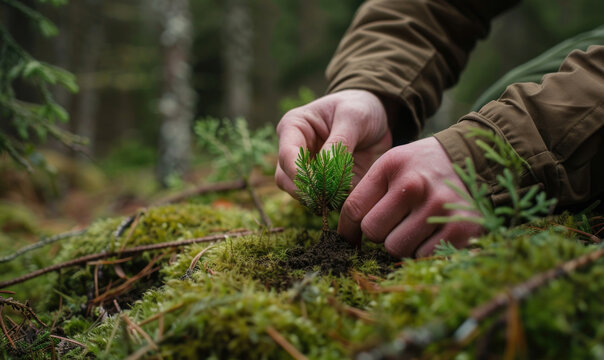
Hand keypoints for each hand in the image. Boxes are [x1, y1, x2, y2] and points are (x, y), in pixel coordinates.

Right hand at [275, 89, 391, 197]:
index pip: (287, 155)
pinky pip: (323, 200)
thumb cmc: (360, 107)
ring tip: (342, 195)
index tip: (318, 184)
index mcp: (294, 128)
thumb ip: (339, 142)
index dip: (299, 173)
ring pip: (300, 194)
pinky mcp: (323, 183)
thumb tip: (324, 171)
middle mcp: (294, 150)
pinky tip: (349, 198)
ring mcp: (307, 169)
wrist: (376, 116)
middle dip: (305, 190)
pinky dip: (333, 203)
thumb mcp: (353, 116)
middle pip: (286, 179)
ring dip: (319, 199)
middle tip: (329, 196)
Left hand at [338, 137, 483, 257]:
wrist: (471, 158)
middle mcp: (413, 185)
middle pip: (372, 232)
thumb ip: (366, 193)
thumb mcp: (392, 165)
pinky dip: (423, 251)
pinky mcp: (460, 227)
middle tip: (394, 222)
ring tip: (414, 225)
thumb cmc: (421, 168)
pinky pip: (423, 257)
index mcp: (391, 166)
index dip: (346, 229)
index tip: (349, 237)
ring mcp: (438, 207)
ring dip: (401, 243)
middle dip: (378, 232)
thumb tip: (344, 235)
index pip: (353, 208)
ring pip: (396, 248)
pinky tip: (432, 233)